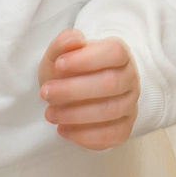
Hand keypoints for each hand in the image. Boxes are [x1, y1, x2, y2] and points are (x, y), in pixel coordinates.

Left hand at [40, 28, 138, 150]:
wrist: (75, 93)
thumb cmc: (69, 71)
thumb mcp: (60, 54)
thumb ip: (64, 43)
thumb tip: (75, 40)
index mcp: (119, 54)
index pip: (115, 52)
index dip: (87, 59)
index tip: (59, 65)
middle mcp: (130, 78)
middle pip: (111, 83)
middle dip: (74, 90)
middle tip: (45, 93)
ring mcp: (130, 104)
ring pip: (111, 110)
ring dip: (76, 114)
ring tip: (50, 114)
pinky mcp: (125, 128)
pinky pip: (112, 135)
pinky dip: (85, 136)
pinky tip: (63, 130)